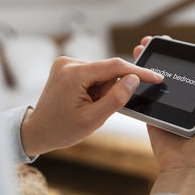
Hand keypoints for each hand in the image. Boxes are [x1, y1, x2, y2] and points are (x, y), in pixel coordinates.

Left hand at [20, 56, 163, 155]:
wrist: (37, 131)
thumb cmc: (61, 129)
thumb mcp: (93, 120)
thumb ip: (116, 98)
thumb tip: (133, 79)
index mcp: (74, 74)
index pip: (114, 66)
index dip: (138, 72)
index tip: (156, 77)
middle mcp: (68, 63)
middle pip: (107, 70)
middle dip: (111, 89)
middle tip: (98, 108)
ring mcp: (66, 63)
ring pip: (101, 73)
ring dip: (102, 90)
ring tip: (88, 106)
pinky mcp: (67, 67)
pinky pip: (92, 74)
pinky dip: (95, 87)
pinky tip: (84, 100)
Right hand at [134, 36, 194, 194]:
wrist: (188, 167)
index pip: (193, 68)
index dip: (182, 53)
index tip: (171, 40)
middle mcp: (186, 99)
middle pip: (171, 71)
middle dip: (160, 55)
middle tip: (150, 41)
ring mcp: (169, 107)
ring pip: (155, 80)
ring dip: (145, 65)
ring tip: (138, 50)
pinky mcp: (154, 115)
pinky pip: (144, 97)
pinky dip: (136, 83)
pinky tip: (129, 70)